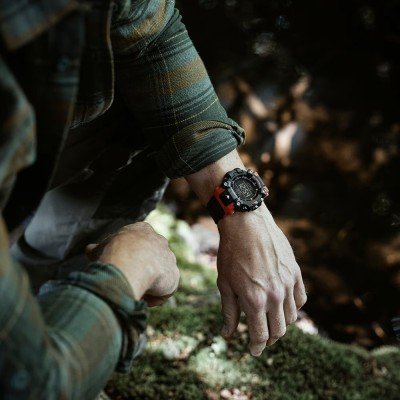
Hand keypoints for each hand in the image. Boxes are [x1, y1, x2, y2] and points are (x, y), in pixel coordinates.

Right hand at [86, 222, 179, 305]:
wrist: (131, 262)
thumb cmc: (113, 252)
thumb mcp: (101, 248)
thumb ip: (98, 249)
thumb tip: (89, 250)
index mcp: (142, 230)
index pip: (138, 242)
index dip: (128, 256)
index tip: (120, 266)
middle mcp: (160, 241)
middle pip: (150, 260)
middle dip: (139, 271)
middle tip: (126, 281)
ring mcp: (169, 258)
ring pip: (157, 276)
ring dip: (146, 285)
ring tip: (133, 291)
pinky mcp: (174, 275)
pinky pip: (164, 291)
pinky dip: (153, 297)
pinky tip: (143, 297)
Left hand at [217, 205, 306, 355]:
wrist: (246, 225)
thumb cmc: (231, 254)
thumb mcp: (224, 284)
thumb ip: (229, 312)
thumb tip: (228, 335)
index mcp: (255, 301)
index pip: (261, 335)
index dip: (256, 346)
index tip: (253, 351)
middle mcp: (275, 296)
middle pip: (278, 330)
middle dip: (268, 339)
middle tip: (261, 338)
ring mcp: (288, 284)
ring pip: (291, 317)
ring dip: (281, 325)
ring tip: (271, 323)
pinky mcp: (295, 273)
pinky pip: (300, 299)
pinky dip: (294, 308)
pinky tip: (284, 306)